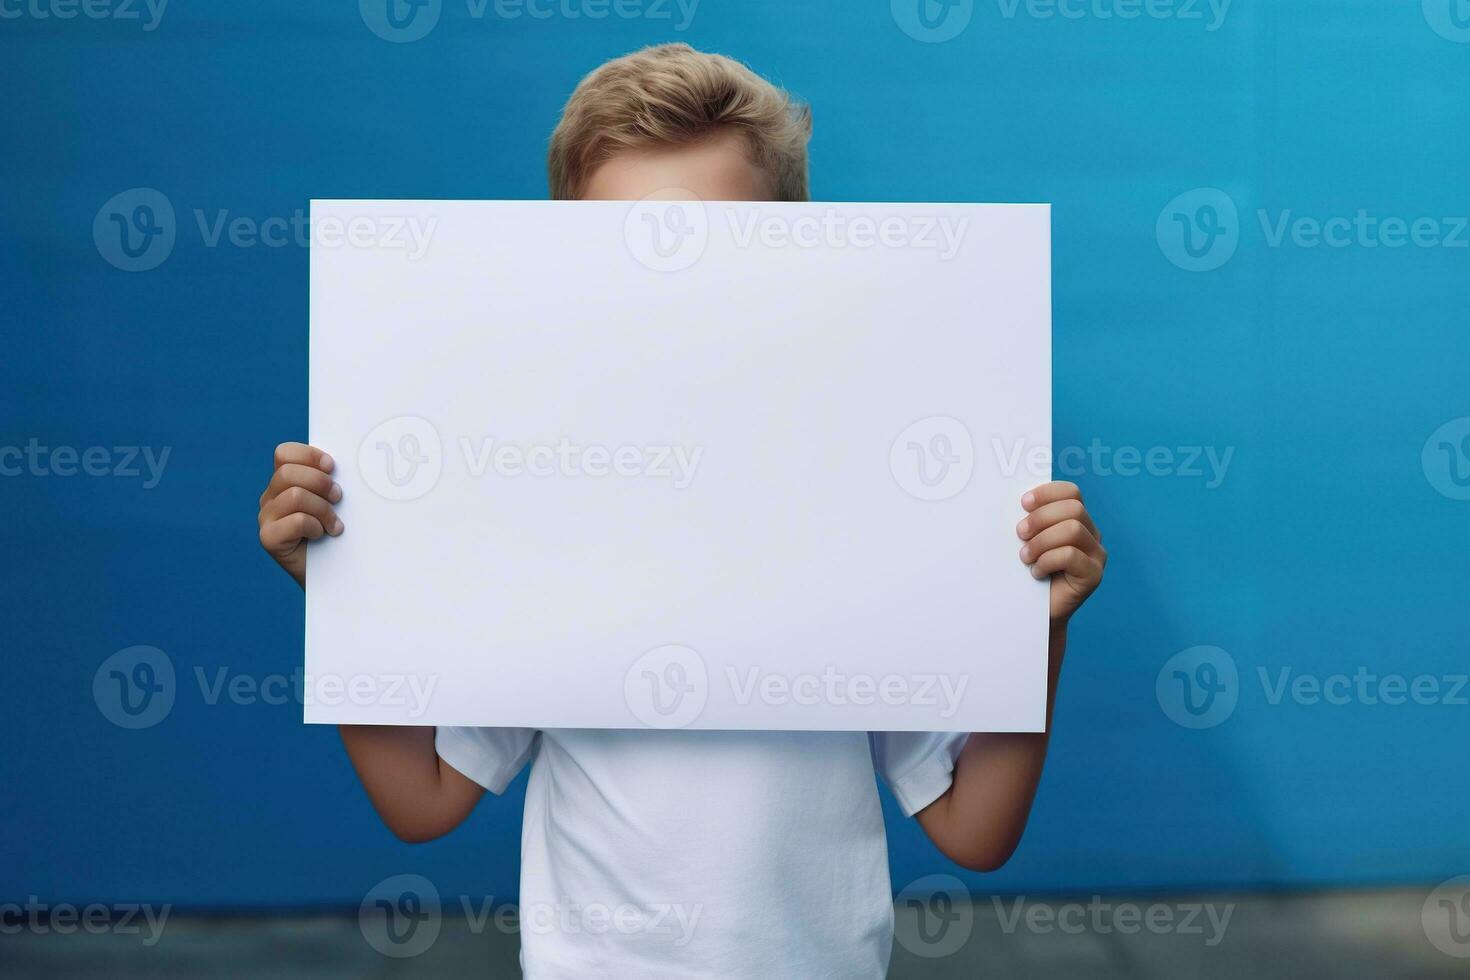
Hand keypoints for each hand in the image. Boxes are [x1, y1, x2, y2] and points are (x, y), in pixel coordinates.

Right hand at [258, 442, 342, 587]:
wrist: (332, 572)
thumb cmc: (336, 533)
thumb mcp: (334, 501)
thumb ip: (330, 481)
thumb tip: (342, 465)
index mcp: (284, 482)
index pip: (284, 453)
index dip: (309, 455)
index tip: (332, 467)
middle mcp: (270, 497)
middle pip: (288, 473)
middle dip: (320, 483)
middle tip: (338, 498)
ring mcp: (266, 517)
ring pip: (294, 496)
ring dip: (322, 509)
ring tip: (334, 524)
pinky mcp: (268, 538)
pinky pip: (295, 521)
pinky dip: (314, 526)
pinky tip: (321, 535)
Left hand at [1016, 481, 1105, 622]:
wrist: (1034, 613)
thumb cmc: (1027, 573)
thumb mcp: (1027, 541)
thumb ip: (1030, 521)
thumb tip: (1018, 503)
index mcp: (1077, 519)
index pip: (1071, 492)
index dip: (1047, 493)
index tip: (1023, 503)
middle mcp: (1091, 534)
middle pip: (1073, 508)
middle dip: (1041, 518)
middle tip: (1020, 534)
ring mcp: (1096, 555)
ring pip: (1072, 530)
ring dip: (1041, 541)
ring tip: (1025, 557)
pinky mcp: (1094, 575)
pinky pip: (1070, 556)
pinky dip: (1047, 561)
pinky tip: (1036, 573)